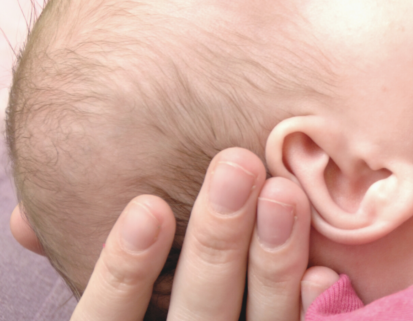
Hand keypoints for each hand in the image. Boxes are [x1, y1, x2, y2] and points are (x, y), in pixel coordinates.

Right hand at [10, 148, 338, 320]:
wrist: (218, 319)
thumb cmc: (158, 298)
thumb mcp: (113, 295)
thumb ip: (79, 252)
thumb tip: (27, 220)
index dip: (125, 273)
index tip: (148, 207)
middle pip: (198, 316)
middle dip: (218, 242)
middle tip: (237, 167)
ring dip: (272, 260)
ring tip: (284, 193)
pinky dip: (312, 310)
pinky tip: (323, 270)